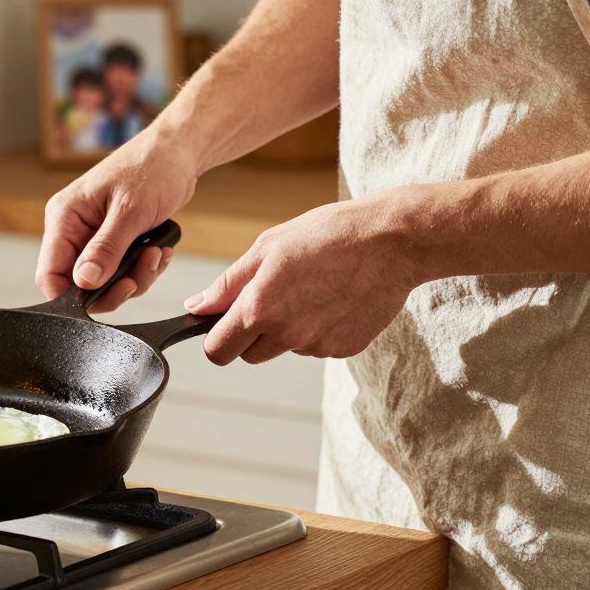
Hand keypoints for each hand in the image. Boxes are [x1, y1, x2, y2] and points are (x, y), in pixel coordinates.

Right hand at [36, 130, 199, 311]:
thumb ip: (106, 249)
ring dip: (135, 276)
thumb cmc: (153, 167)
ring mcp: (95, 236)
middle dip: (113, 286)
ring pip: (104, 281)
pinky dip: (143, 268)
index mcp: (65, 217)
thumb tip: (84, 281)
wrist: (179, 153)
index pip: (49, 273)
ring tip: (156, 253)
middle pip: (79, 283)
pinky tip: (159, 250)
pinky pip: (123, 270)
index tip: (103, 298)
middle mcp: (75, 229)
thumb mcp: (130, 211)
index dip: (71, 296)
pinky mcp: (116, 240)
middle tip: (138, 278)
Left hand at [185, 193, 423, 363]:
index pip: (217, 351)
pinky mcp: (343, 349)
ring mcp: (317, 346)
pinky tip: (333, 298)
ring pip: (284, 349)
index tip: (222, 323)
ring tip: (309, 289)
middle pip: (248, 354)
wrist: (393, 242)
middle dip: (250, 334)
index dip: (215, 338)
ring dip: (285, 330)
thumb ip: (227, 284)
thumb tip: (196, 307)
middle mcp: (286, 335)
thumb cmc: (327, 235)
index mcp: (259, 310)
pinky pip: (316, 346)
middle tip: (271, 296)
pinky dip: (317, 329)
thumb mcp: (267, 247)